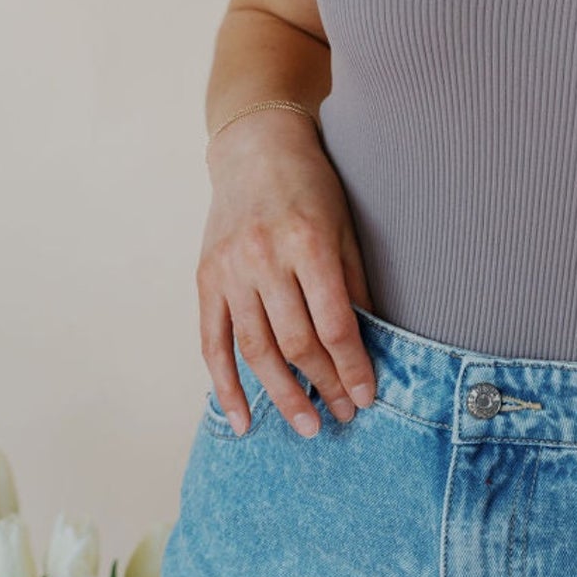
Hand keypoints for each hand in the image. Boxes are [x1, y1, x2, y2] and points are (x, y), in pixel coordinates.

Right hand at [197, 112, 377, 437]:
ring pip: (256, 351)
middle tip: (343, 416)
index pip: (334, 323)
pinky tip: (243, 419)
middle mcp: (264, 258)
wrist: (255, 148)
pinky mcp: (206, 279)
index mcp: (307, 243)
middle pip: (296, 343)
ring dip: (282, 396)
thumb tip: (371, 343)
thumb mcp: (344, 224)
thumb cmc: (311, 185)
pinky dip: (226, 386)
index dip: (353, 366)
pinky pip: (213, 343)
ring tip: (307, 427)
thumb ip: (355, 282)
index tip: (367, 397)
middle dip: (324, 386)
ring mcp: (230, 271)